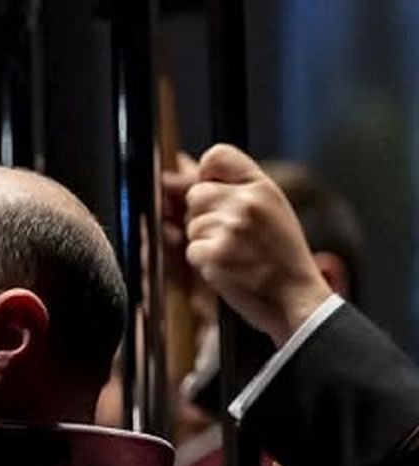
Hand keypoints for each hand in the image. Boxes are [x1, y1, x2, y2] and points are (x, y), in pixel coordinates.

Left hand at [175, 143, 332, 345]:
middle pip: (195, 194)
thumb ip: (234, 188)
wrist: (297, 297)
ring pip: (191, 224)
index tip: (215, 193)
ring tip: (235, 253)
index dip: (206, 174)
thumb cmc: (281, 256)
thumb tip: (179, 168)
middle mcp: (246, 202)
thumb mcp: (271, 210)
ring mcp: (229, 228)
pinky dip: (204, 262)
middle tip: (232, 236)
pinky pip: (191, 250)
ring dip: (205, 241)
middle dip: (204, 216)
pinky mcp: (215, 254)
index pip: (216, 155)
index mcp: (263, 186)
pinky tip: (229, 268)